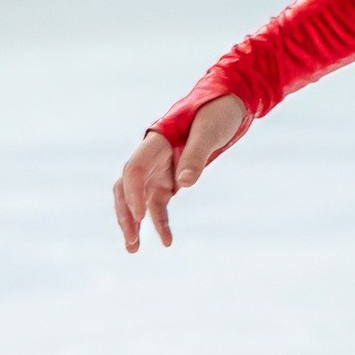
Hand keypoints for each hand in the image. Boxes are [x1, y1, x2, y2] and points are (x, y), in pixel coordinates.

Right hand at [113, 94, 243, 251]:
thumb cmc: (217, 113)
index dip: (133, 193)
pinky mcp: (170, 180)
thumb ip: (196, 156)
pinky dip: (160, 222)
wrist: (228, 105)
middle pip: (126, 187)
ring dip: (134, 223)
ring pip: (137, 200)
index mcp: (156, 142)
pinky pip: (159, 204)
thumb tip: (184, 184)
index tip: (141, 216)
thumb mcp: (210, 132)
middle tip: (131, 240)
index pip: (135, 169)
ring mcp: (159, 170)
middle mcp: (152, 157)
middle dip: (125, 214)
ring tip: (133, 249)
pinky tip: (166, 241)